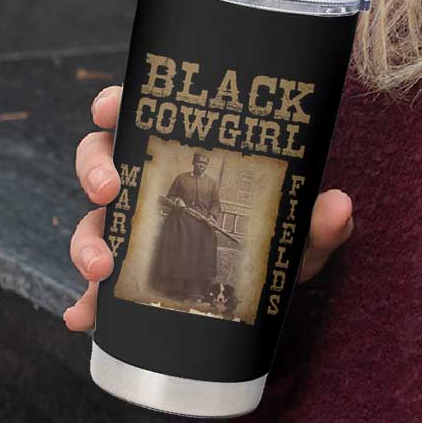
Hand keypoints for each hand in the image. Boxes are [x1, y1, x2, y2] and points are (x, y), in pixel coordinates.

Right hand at [63, 84, 354, 331]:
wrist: (272, 287)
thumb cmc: (280, 237)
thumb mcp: (301, 230)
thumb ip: (318, 219)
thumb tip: (338, 206)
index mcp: (184, 153)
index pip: (140, 115)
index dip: (115, 105)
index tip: (109, 108)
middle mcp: (151, 184)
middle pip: (100, 160)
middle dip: (94, 171)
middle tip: (108, 190)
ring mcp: (137, 228)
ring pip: (92, 220)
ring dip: (86, 240)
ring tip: (101, 268)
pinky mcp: (132, 274)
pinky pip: (97, 287)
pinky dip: (85, 302)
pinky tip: (83, 317)